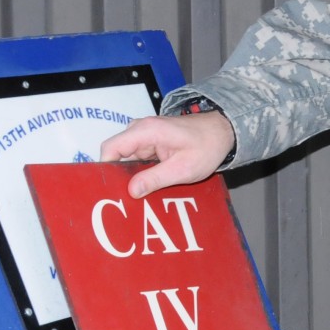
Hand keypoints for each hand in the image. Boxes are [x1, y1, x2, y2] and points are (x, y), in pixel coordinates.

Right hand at [99, 111, 234, 197]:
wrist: (223, 132)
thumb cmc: (207, 147)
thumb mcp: (183, 169)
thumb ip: (155, 179)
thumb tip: (131, 190)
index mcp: (146, 131)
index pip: (111, 148)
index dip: (105, 168)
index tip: (109, 188)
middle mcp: (141, 130)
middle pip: (117, 154)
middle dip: (119, 175)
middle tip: (124, 198)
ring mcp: (146, 136)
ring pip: (127, 158)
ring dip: (131, 175)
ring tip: (135, 196)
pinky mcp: (152, 143)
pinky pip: (138, 158)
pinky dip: (140, 171)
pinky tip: (145, 187)